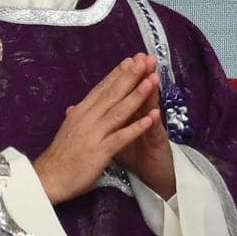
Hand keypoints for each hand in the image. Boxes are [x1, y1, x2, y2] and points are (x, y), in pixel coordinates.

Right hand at [32, 56, 160, 203]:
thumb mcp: (69, 131)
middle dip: (131, 75)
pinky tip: (151, 118)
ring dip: (137, 94)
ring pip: (119, 110)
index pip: (102, 88)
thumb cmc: (60, 157)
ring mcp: (94, 134)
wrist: (47, 179)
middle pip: (112, 93)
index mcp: (81, 112)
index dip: (118, 73)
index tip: (133, 59)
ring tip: (153, 80)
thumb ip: (77, 117)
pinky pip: (121, 136)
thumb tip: (76, 107)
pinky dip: (137, 126)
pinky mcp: (100, 151)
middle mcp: (87, 118)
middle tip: (147, 59)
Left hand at [111, 64, 178, 199]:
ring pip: (150, 110)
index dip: (124, 77)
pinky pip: (153, 136)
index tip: (125, 60)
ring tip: (152, 76)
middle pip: (140, 95)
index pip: (124, 93)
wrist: (154, 178)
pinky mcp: (157, 148)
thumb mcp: (114, 138)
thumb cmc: (136, 158)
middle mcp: (143, 120)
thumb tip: (79, 109)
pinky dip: (152, 125)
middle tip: (143, 56)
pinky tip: (154, 113)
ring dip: (151, 93)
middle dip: (140, 76)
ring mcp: (152, 132)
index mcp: (129, 116)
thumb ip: (102, 122)